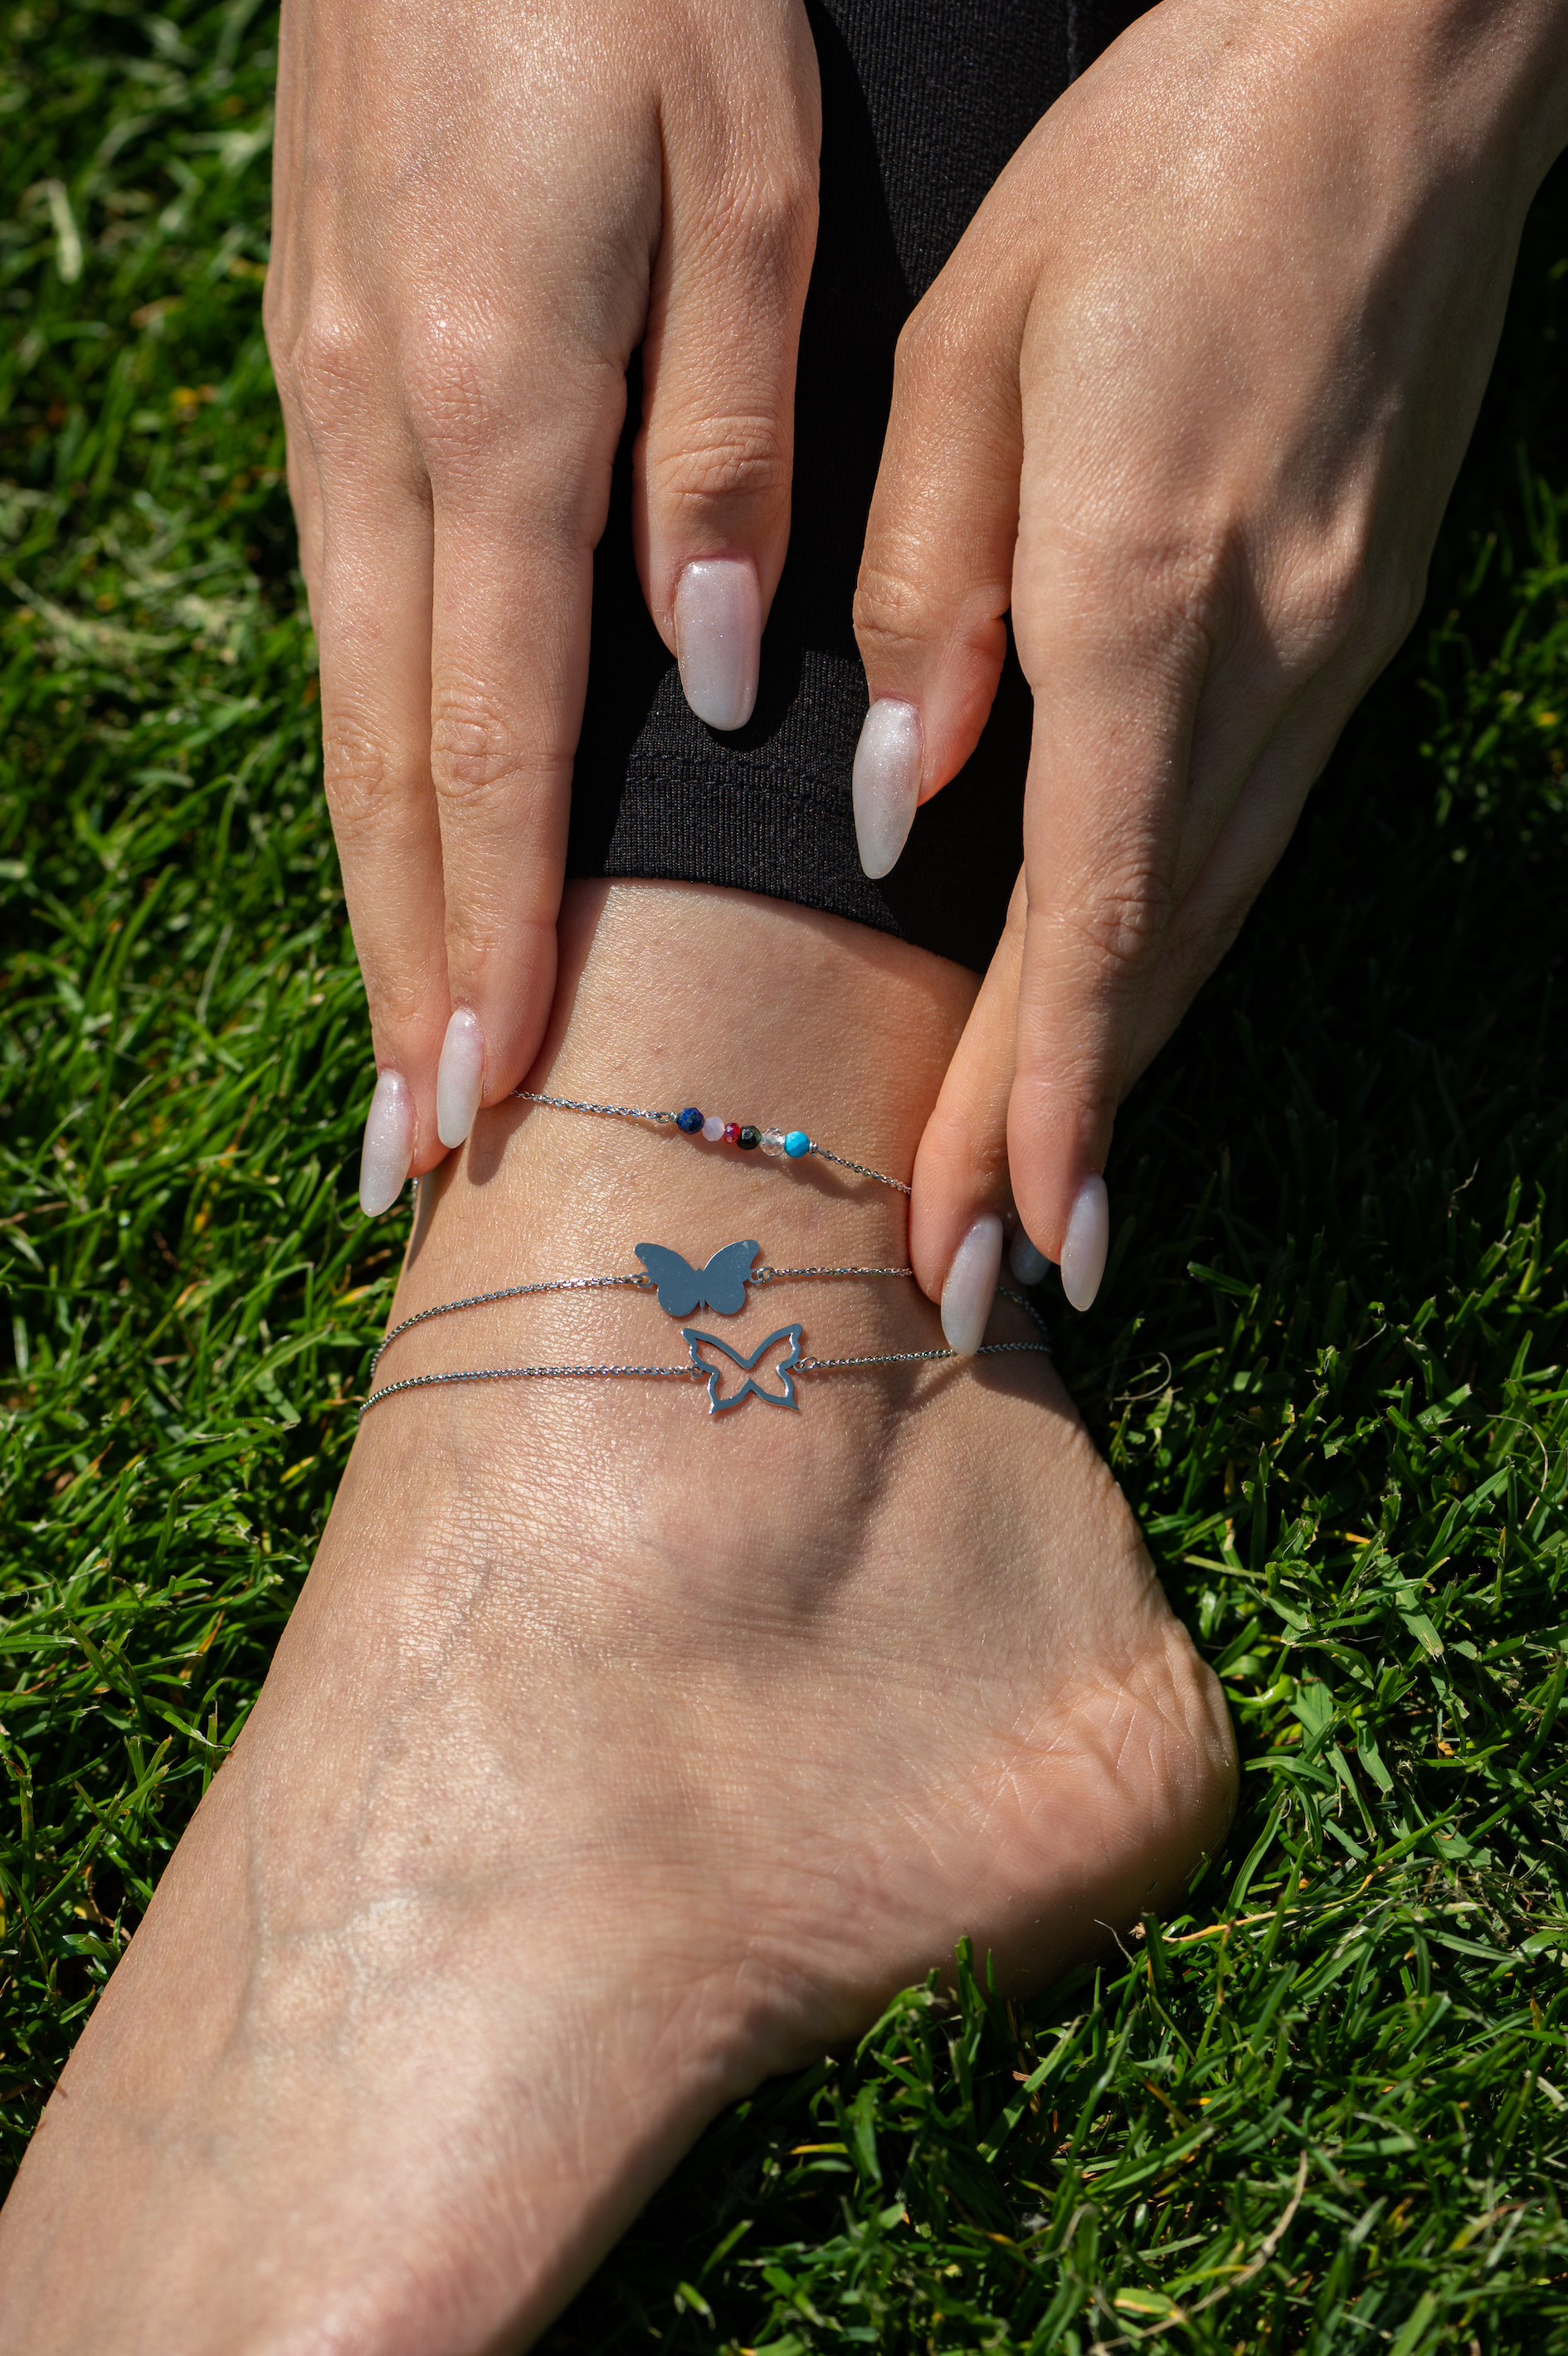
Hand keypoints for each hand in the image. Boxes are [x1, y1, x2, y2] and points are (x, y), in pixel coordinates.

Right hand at [266, 0, 817, 1209]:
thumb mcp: (746, 183)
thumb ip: (720, 446)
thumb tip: (692, 676)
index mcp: (498, 412)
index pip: (491, 747)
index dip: (492, 935)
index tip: (493, 1090)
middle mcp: (378, 441)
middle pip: (390, 770)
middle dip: (404, 972)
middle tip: (414, 1145)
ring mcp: (329, 410)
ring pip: (351, 709)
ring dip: (375, 893)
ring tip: (400, 1038)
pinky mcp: (327, 373)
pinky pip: (347, 617)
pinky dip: (372, 765)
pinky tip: (396, 836)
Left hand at [847, 0, 1567, 1335]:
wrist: (1389, 62)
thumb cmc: (1151, 173)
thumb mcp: (973, 346)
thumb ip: (929, 593)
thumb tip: (902, 806)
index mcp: (1146, 594)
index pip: (1088, 915)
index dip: (1035, 1099)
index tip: (993, 1243)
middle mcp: (1267, 660)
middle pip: (1156, 955)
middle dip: (1064, 1131)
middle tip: (996, 1284)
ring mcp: (1338, 653)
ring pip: (1213, 911)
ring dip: (1129, 1065)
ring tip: (1049, 1200)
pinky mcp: (1361, 625)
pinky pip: (1249, 831)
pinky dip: (1176, 947)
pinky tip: (1122, 1006)